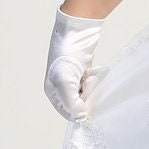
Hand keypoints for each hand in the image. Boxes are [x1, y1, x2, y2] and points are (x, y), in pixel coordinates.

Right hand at [44, 6, 108, 121]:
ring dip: (93, 85)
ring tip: (91, 75)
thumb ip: (71, 103)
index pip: (68, 113)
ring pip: (88, 92)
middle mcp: (61, 87)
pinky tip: (96, 69)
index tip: (89, 103)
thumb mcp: (65, 82)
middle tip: (89, 83)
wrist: (77, 32)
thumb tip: (80, 116)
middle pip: (80, 102)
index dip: (80, 111)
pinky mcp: (83, 71)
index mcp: (53, 92)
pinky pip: (93, 81)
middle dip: (88, 95)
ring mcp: (73, 78)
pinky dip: (96, 77)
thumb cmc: (67, 55)